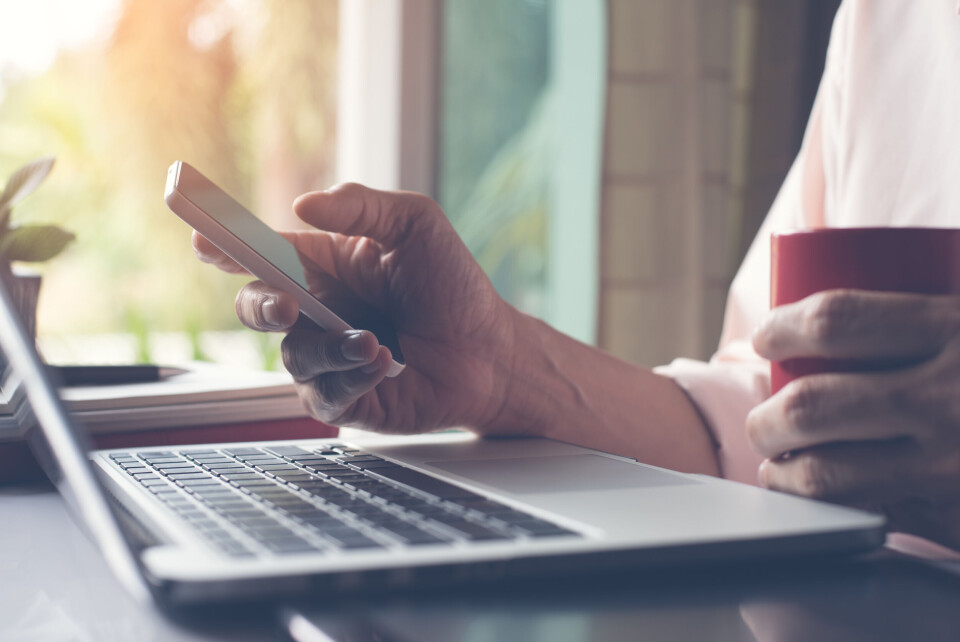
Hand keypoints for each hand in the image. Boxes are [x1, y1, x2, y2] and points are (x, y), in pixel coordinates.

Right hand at [193, 183, 519, 434]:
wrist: (490, 351)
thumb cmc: (453, 287)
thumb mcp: (416, 225)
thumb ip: (362, 205)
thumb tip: (305, 204)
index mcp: (323, 265)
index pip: (261, 252)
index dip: (225, 244)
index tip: (203, 237)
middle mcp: (316, 311)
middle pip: (256, 307)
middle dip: (261, 306)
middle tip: (287, 307)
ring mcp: (326, 357)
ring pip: (292, 355)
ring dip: (332, 348)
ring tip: (376, 342)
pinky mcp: (342, 399)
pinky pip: (320, 394)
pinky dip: (349, 379)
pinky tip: (382, 365)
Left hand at [748, 289, 959, 548]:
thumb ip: (925, 306)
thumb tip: (820, 279)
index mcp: (958, 329)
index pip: (837, 321)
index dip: (782, 328)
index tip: (766, 337)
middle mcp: (953, 398)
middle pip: (810, 407)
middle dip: (767, 419)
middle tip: (765, 422)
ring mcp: (955, 467)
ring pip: (826, 476)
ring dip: (785, 475)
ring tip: (780, 467)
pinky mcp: (959, 518)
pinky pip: (872, 518)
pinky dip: (837, 510)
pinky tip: (832, 503)